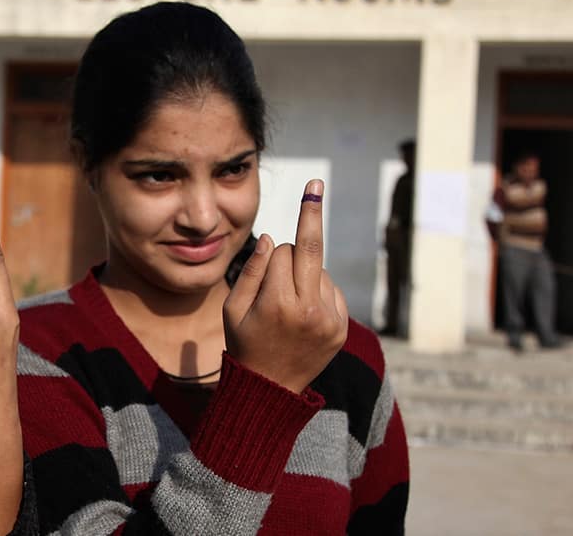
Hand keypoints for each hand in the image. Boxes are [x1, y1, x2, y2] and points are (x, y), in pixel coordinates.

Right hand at [223, 180, 348, 393]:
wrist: (270, 390)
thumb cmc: (243, 344)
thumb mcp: (232, 309)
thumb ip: (251, 272)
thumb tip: (272, 239)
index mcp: (277, 304)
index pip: (281, 254)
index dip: (269, 257)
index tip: (270, 243)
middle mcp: (308, 310)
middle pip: (311, 249)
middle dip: (311, 214)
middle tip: (315, 182)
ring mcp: (328, 321)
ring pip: (319, 270)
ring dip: (304, 275)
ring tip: (287, 306)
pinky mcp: (340, 328)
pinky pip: (331, 289)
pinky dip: (317, 291)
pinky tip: (302, 314)